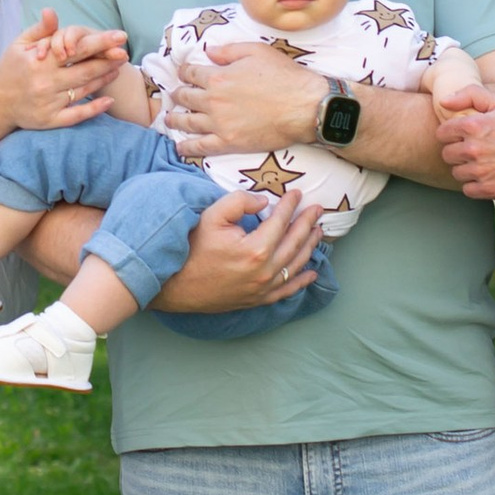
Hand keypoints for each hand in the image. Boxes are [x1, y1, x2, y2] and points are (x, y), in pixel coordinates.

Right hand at [0, 10, 129, 134]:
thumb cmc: (10, 68)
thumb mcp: (20, 44)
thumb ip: (40, 29)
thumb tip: (52, 11)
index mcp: (39, 62)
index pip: (75, 49)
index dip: (99, 42)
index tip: (119, 35)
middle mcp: (45, 83)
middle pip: (85, 70)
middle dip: (109, 60)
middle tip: (125, 52)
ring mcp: (48, 103)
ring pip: (84, 89)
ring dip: (104, 78)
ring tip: (118, 67)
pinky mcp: (49, 121)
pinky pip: (77, 115)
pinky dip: (94, 108)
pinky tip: (109, 100)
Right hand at [150, 185, 320, 311]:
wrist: (176, 287)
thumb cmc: (192, 249)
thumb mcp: (211, 216)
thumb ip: (239, 202)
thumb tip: (264, 202)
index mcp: (256, 249)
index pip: (281, 222)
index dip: (290, 206)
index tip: (297, 194)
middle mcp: (265, 271)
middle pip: (294, 243)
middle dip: (307, 223)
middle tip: (317, 209)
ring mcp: (263, 289)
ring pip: (295, 265)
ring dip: (309, 247)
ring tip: (318, 232)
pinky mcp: (257, 300)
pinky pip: (286, 291)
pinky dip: (301, 281)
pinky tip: (311, 273)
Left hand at [161, 39, 327, 158]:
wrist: (304, 106)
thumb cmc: (284, 76)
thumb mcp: (256, 51)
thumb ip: (228, 51)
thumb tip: (208, 52)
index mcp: (218, 77)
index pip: (191, 73)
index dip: (185, 72)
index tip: (182, 73)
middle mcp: (213, 101)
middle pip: (186, 97)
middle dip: (177, 95)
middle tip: (173, 96)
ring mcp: (219, 124)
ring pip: (188, 122)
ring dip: (175, 119)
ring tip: (168, 119)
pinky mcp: (229, 143)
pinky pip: (201, 147)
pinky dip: (187, 147)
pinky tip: (179, 147)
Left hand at [437, 92, 494, 202]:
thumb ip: (471, 95)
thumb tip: (444, 102)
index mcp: (475, 125)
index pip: (442, 133)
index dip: (451, 134)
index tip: (463, 135)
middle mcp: (474, 149)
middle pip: (447, 154)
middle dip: (458, 151)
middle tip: (476, 149)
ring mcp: (482, 172)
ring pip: (457, 173)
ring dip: (467, 169)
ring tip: (486, 162)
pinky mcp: (491, 190)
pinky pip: (469, 190)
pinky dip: (476, 185)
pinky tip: (490, 176)